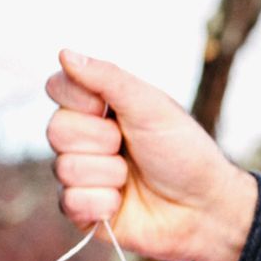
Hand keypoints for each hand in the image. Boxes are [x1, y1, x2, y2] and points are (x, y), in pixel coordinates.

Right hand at [43, 49, 256, 260]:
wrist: (205, 207)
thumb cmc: (183, 151)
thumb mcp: (149, 106)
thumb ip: (107, 78)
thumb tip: (64, 52)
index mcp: (98, 106)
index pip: (57, 87)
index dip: (80, 100)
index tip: (111, 109)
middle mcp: (83, 137)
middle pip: (55, 129)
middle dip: (100, 141)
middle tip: (128, 146)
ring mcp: (80, 173)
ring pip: (63, 168)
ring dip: (108, 174)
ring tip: (132, 178)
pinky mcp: (81, 208)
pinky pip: (68, 202)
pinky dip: (102, 203)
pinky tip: (121, 203)